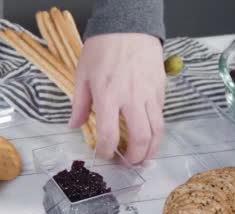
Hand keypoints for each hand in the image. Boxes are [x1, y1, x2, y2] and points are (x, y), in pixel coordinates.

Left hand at [69, 33, 165, 163]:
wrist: (128, 27)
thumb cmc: (101, 50)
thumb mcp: (82, 76)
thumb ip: (79, 104)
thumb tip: (73, 126)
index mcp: (107, 96)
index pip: (109, 135)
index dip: (106, 152)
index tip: (102, 155)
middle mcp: (131, 98)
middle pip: (140, 138)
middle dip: (134, 158)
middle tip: (127, 165)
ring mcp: (149, 94)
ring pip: (157, 131)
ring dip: (151, 150)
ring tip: (142, 160)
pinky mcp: (160, 90)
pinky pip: (161, 116)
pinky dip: (156, 131)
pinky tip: (148, 136)